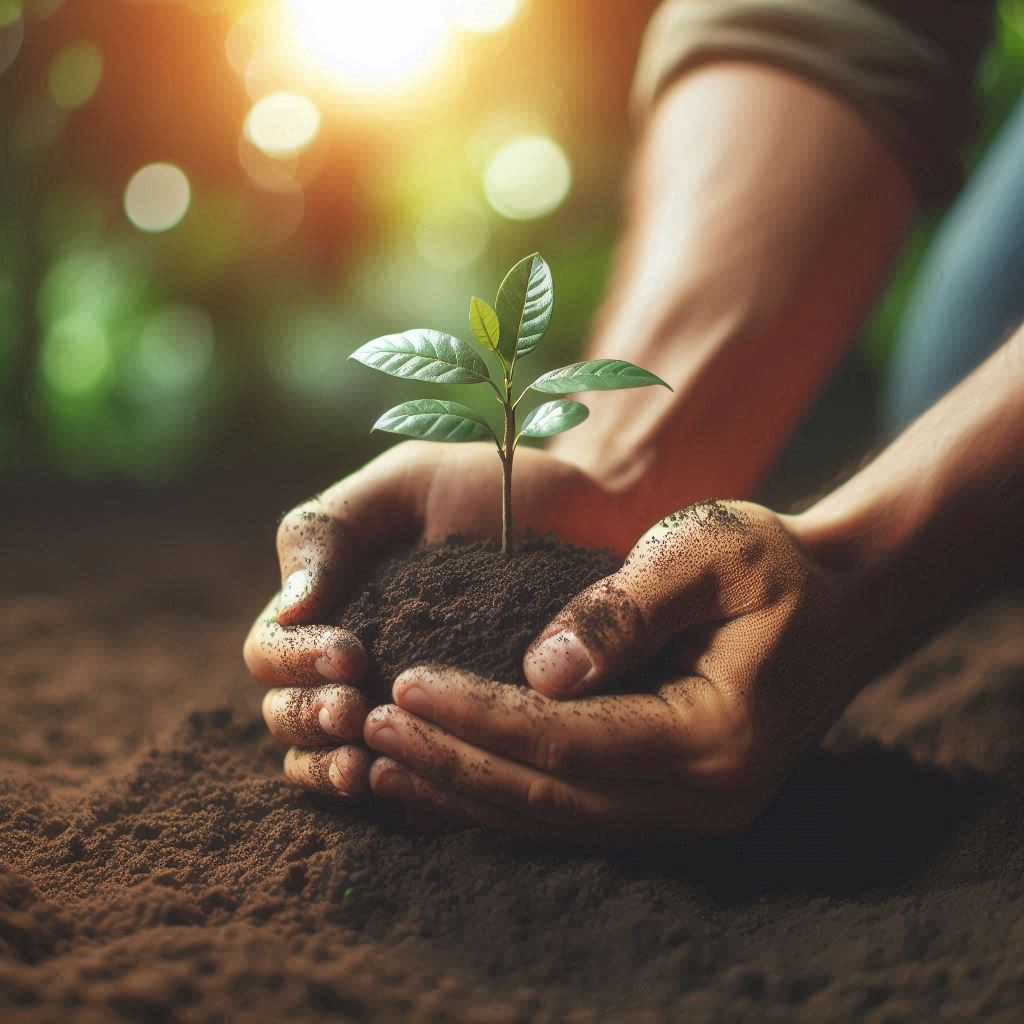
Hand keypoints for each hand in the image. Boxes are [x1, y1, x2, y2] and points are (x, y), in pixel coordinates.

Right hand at [244, 440, 657, 806]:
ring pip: (338, 761)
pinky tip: (418, 795)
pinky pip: (417, 782)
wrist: (589, 509)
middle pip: (291, 717)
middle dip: (309, 722)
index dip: (293, 662)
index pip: (273, 653)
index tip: (348, 651)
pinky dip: (403, 794)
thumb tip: (291, 610)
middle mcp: (359, 666)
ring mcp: (409, 707)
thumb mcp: (404, 486)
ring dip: (336, 771)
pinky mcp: (464, 735)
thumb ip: (330, 529)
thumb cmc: (491, 486)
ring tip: (366, 770)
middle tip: (352, 713)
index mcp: (334, 608)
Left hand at [360, 500, 861, 839]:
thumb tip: (539, 668)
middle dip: (452, 762)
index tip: (403, 685)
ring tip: (378, 768)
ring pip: (552, 817)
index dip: (479, 717)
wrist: (840, 603)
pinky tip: (439, 785)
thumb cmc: (774, 564)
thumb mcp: (709, 551)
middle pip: (551, 793)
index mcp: (717, 735)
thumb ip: (627, 606)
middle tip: (365, 731)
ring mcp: (688, 811)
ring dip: (462, 792)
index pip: (570, 739)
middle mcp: (703, 797)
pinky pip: (569, 813)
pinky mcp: (670, 803)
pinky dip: (499, 799)